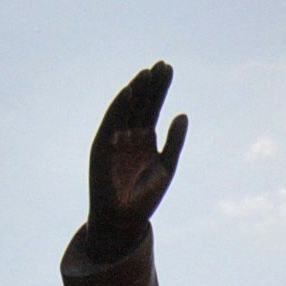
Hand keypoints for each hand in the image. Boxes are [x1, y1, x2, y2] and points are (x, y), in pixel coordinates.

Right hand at [88, 61, 187, 233]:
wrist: (124, 221)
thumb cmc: (145, 198)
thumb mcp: (167, 166)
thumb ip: (174, 141)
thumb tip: (183, 114)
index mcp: (146, 138)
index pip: (153, 106)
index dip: (161, 88)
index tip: (169, 68)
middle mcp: (130, 134)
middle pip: (141, 102)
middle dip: (151, 84)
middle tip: (162, 65)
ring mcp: (115, 138)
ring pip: (127, 108)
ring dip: (136, 90)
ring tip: (147, 72)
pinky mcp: (102, 145)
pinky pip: (111, 121)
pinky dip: (119, 106)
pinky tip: (129, 90)